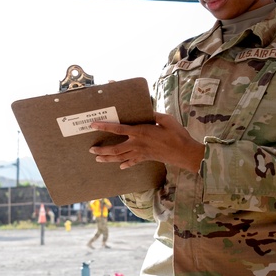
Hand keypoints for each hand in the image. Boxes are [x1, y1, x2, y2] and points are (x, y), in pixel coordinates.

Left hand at [89, 112, 204, 172]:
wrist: (185, 153)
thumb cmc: (177, 134)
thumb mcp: (166, 119)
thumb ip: (154, 114)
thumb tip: (146, 109)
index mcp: (140, 132)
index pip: (118, 129)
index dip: (104, 127)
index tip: (93, 125)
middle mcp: (137, 144)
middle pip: (115, 149)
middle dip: (101, 150)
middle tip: (91, 149)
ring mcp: (141, 153)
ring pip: (120, 157)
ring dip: (108, 159)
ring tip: (98, 159)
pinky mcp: (146, 158)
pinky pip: (132, 162)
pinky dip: (125, 164)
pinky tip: (120, 166)